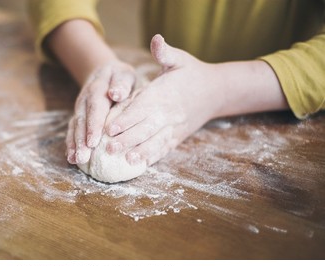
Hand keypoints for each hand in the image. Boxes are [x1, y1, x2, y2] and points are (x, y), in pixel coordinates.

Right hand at [65, 60, 135, 163]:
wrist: (104, 73)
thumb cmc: (120, 78)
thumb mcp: (124, 74)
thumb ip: (122, 83)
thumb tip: (116, 94)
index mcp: (97, 88)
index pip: (95, 107)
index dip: (93, 125)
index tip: (93, 142)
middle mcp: (84, 99)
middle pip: (81, 120)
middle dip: (81, 140)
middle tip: (83, 157)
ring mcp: (79, 109)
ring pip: (75, 127)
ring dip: (74, 144)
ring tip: (75, 160)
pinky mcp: (77, 117)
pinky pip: (72, 131)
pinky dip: (70, 144)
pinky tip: (71, 159)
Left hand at [104, 34, 223, 165]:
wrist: (217, 91)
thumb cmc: (192, 72)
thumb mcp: (180, 59)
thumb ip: (165, 52)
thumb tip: (156, 39)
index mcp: (165, 93)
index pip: (142, 107)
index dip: (126, 118)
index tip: (110, 127)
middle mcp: (169, 113)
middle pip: (146, 128)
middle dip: (127, 138)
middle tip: (109, 147)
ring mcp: (174, 127)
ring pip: (155, 141)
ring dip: (140, 151)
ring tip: (125, 159)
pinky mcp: (178, 137)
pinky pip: (164, 148)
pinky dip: (153, 157)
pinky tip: (140, 164)